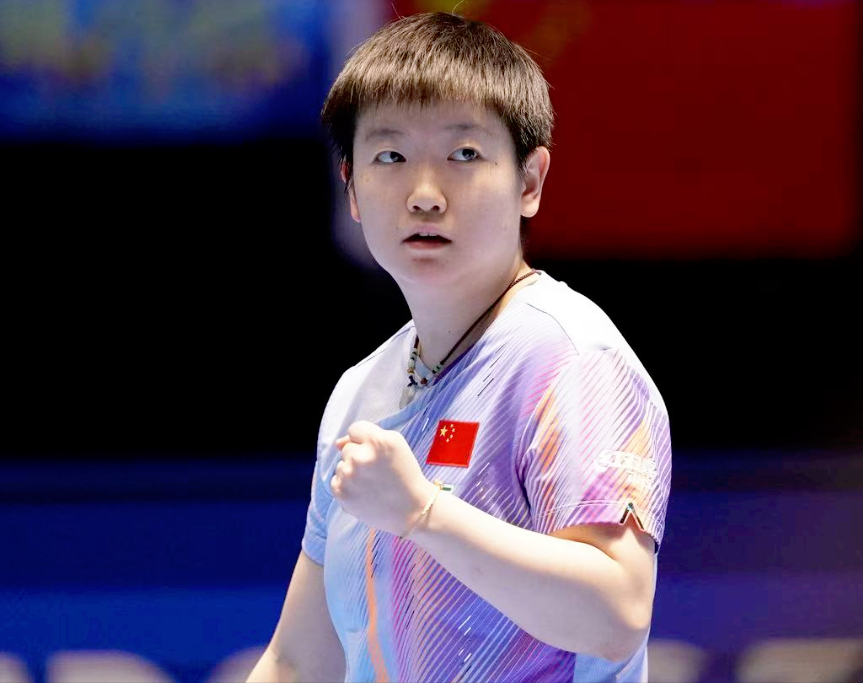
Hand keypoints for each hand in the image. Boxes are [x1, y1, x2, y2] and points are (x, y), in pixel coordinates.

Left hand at [332, 420, 436, 536]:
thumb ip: (367, 435)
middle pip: (347, 448)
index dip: (364, 440)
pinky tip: (363, 492)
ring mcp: (349, 476)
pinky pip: (336, 480)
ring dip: (352, 472)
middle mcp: (360, 457)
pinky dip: (346, 486)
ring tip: (371, 484)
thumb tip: (337, 443)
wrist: (412, 509)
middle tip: (377, 471)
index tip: (375, 452)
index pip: (355, 429)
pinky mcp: (341, 492)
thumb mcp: (395, 445)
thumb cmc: (405, 474)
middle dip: (359, 456)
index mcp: (378, 441)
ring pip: (341, 465)